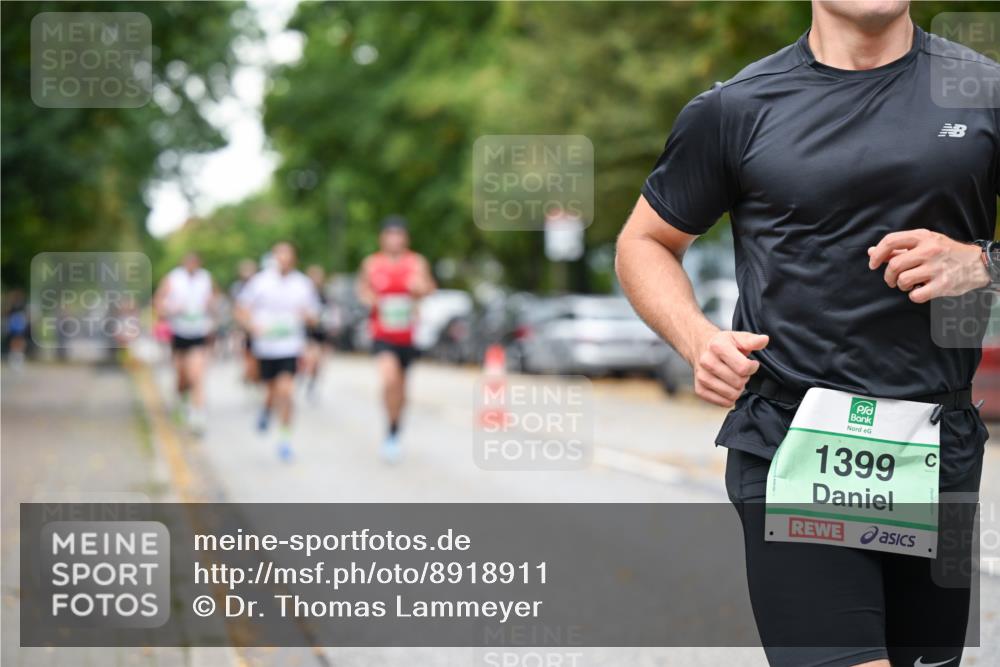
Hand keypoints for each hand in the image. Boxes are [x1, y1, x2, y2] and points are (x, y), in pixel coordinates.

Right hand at [692, 330, 768, 407]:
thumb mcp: (737, 337)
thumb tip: (764, 340)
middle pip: (738, 382)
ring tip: (734, 379)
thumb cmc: (722, 344)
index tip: (751, 364)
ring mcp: (702, 377)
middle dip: (744, 378)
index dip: (752, 367)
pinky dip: (729, 398)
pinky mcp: (700, 389)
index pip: (743, 367)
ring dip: (737, 389)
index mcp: (718, 347)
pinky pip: (723, 402)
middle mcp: (707, 362)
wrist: (700, 347)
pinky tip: (727, 387)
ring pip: (732, 395)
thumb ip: (751, 340)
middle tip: (740, 372)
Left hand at [868, 230, 988, 302]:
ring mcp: (937, 268)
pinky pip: (916, 295)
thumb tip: (871, 252)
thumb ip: (898, 248)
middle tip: (891, 280)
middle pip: (894, 264)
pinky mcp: (943, 284)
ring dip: (900, 286)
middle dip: (888, 276)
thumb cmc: (945, 253)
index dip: (877, 255)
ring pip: (903, 280)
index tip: (873, 264)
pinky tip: (919, 291)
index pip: (890, 241)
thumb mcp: (924, 243)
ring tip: (908, 285)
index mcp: (923, 237)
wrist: (977, 264)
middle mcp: (930, 250)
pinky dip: (913, 296)